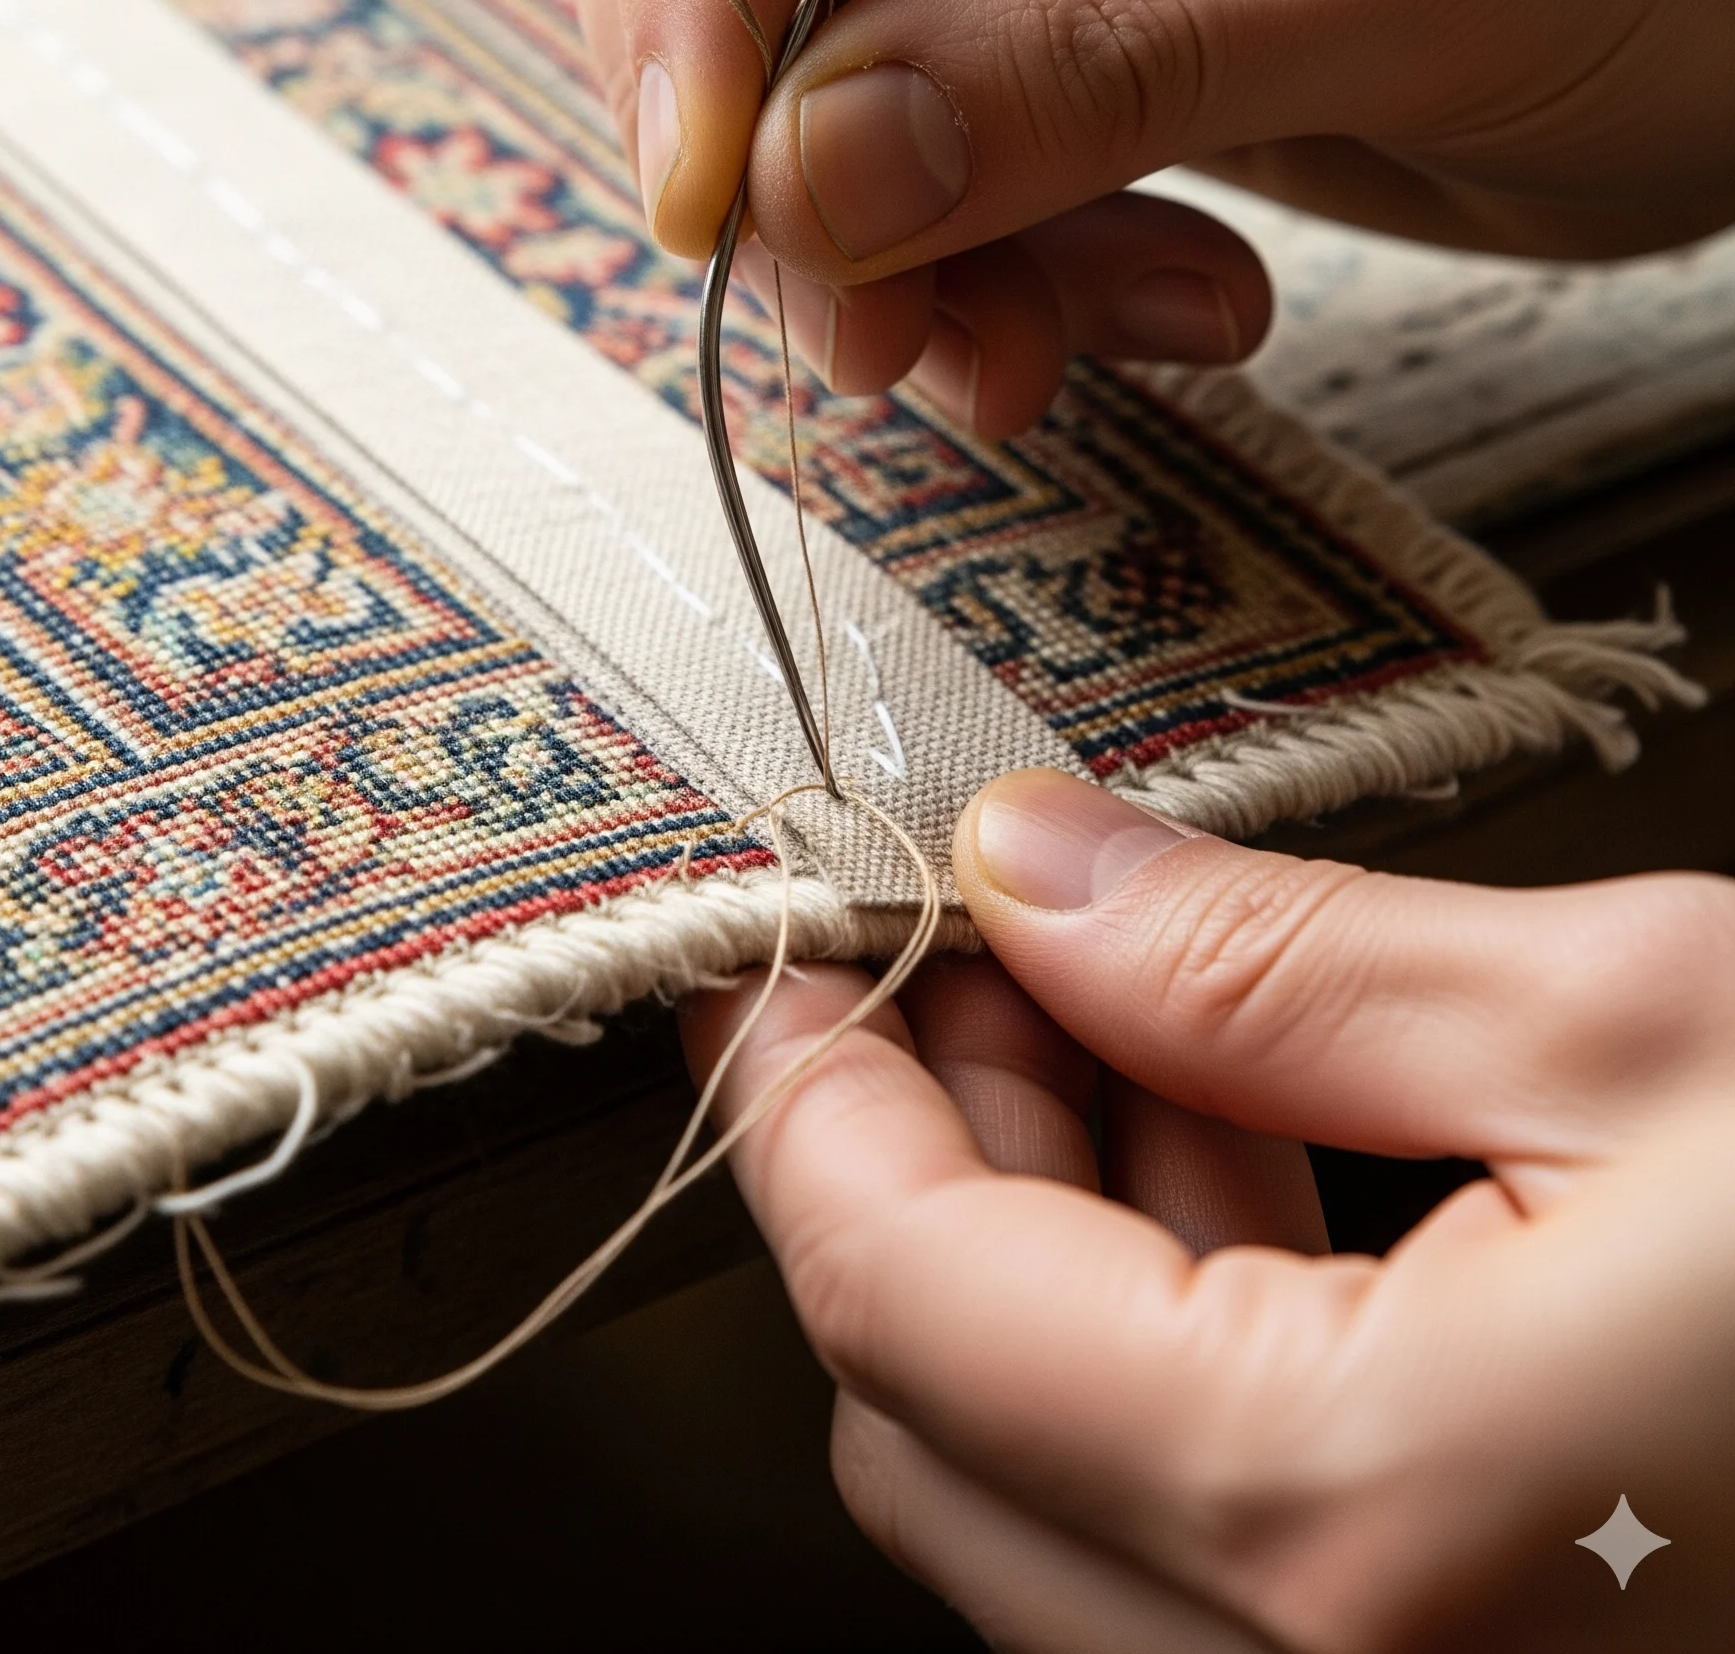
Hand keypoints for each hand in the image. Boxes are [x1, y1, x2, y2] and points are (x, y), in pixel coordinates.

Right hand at [555, 0, 1734, 436]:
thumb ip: (1099, 54)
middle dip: (783, 135)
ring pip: (802, 42)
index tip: (720, 178)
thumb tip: (805, 172)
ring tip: (1047, 357)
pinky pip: (915, 140)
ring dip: (890, 243)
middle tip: (880, 329)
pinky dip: (986, 266)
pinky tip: (1154, 307)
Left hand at [679, 769, 1734, 1649]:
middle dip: (914, 1151)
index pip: (894, 1290)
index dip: (800, 1090)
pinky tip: (1227, 1150)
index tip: (766, 954)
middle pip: (935, 1405)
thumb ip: (1276, 961)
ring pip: (1047, 1480)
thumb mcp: (1647, 1024)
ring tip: (1098, 1007)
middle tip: (961, 946)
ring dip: (1032, 1235)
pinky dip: (1163, 1333)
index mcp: (1355, 1538)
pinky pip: (1200, 1530)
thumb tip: (1035, 872)